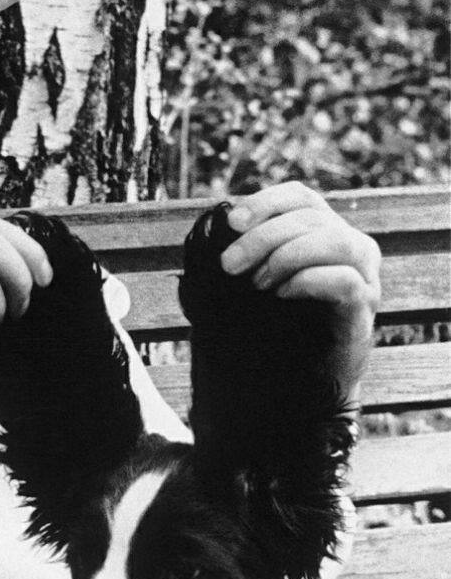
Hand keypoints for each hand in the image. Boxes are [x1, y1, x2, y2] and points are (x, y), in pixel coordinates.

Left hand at [220, 183, 380, 399]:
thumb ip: (245, 253)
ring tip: (258, 283)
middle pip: (312, 217)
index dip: (266, 202)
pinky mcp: (364, 309)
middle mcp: (352, 247)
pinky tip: (282, 294)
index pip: (301, 196)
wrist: (307, 382)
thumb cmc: (279, 325)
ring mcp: (365, 276)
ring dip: (286, 256)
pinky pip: (344, 280)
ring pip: (336, 240)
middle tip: (229, 264)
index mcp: (324, 231)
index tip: (232, 222)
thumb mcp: (256, 280)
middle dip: (263, 236)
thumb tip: (214, 227)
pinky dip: (307, 281)